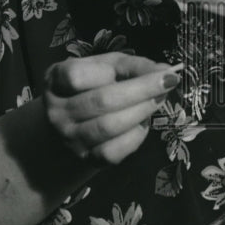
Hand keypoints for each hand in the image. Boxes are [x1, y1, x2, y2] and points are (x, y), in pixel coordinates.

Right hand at [43, 52, 180, 165]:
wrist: (69, 125)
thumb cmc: (90, 87)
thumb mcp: (105, 67)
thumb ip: (131, 66)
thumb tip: (164, 70)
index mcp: (56, 81)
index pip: (77, 76)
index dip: (114, 71)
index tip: (148, 67)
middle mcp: (58, 111)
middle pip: (102, 101)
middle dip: (142, 90)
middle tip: (168, 81)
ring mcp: (70, 138)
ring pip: (110, 126)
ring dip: (142, 111)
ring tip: (159, 99)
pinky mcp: (86, 159)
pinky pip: (115, 151)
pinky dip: (136, 136)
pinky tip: (143, 123)